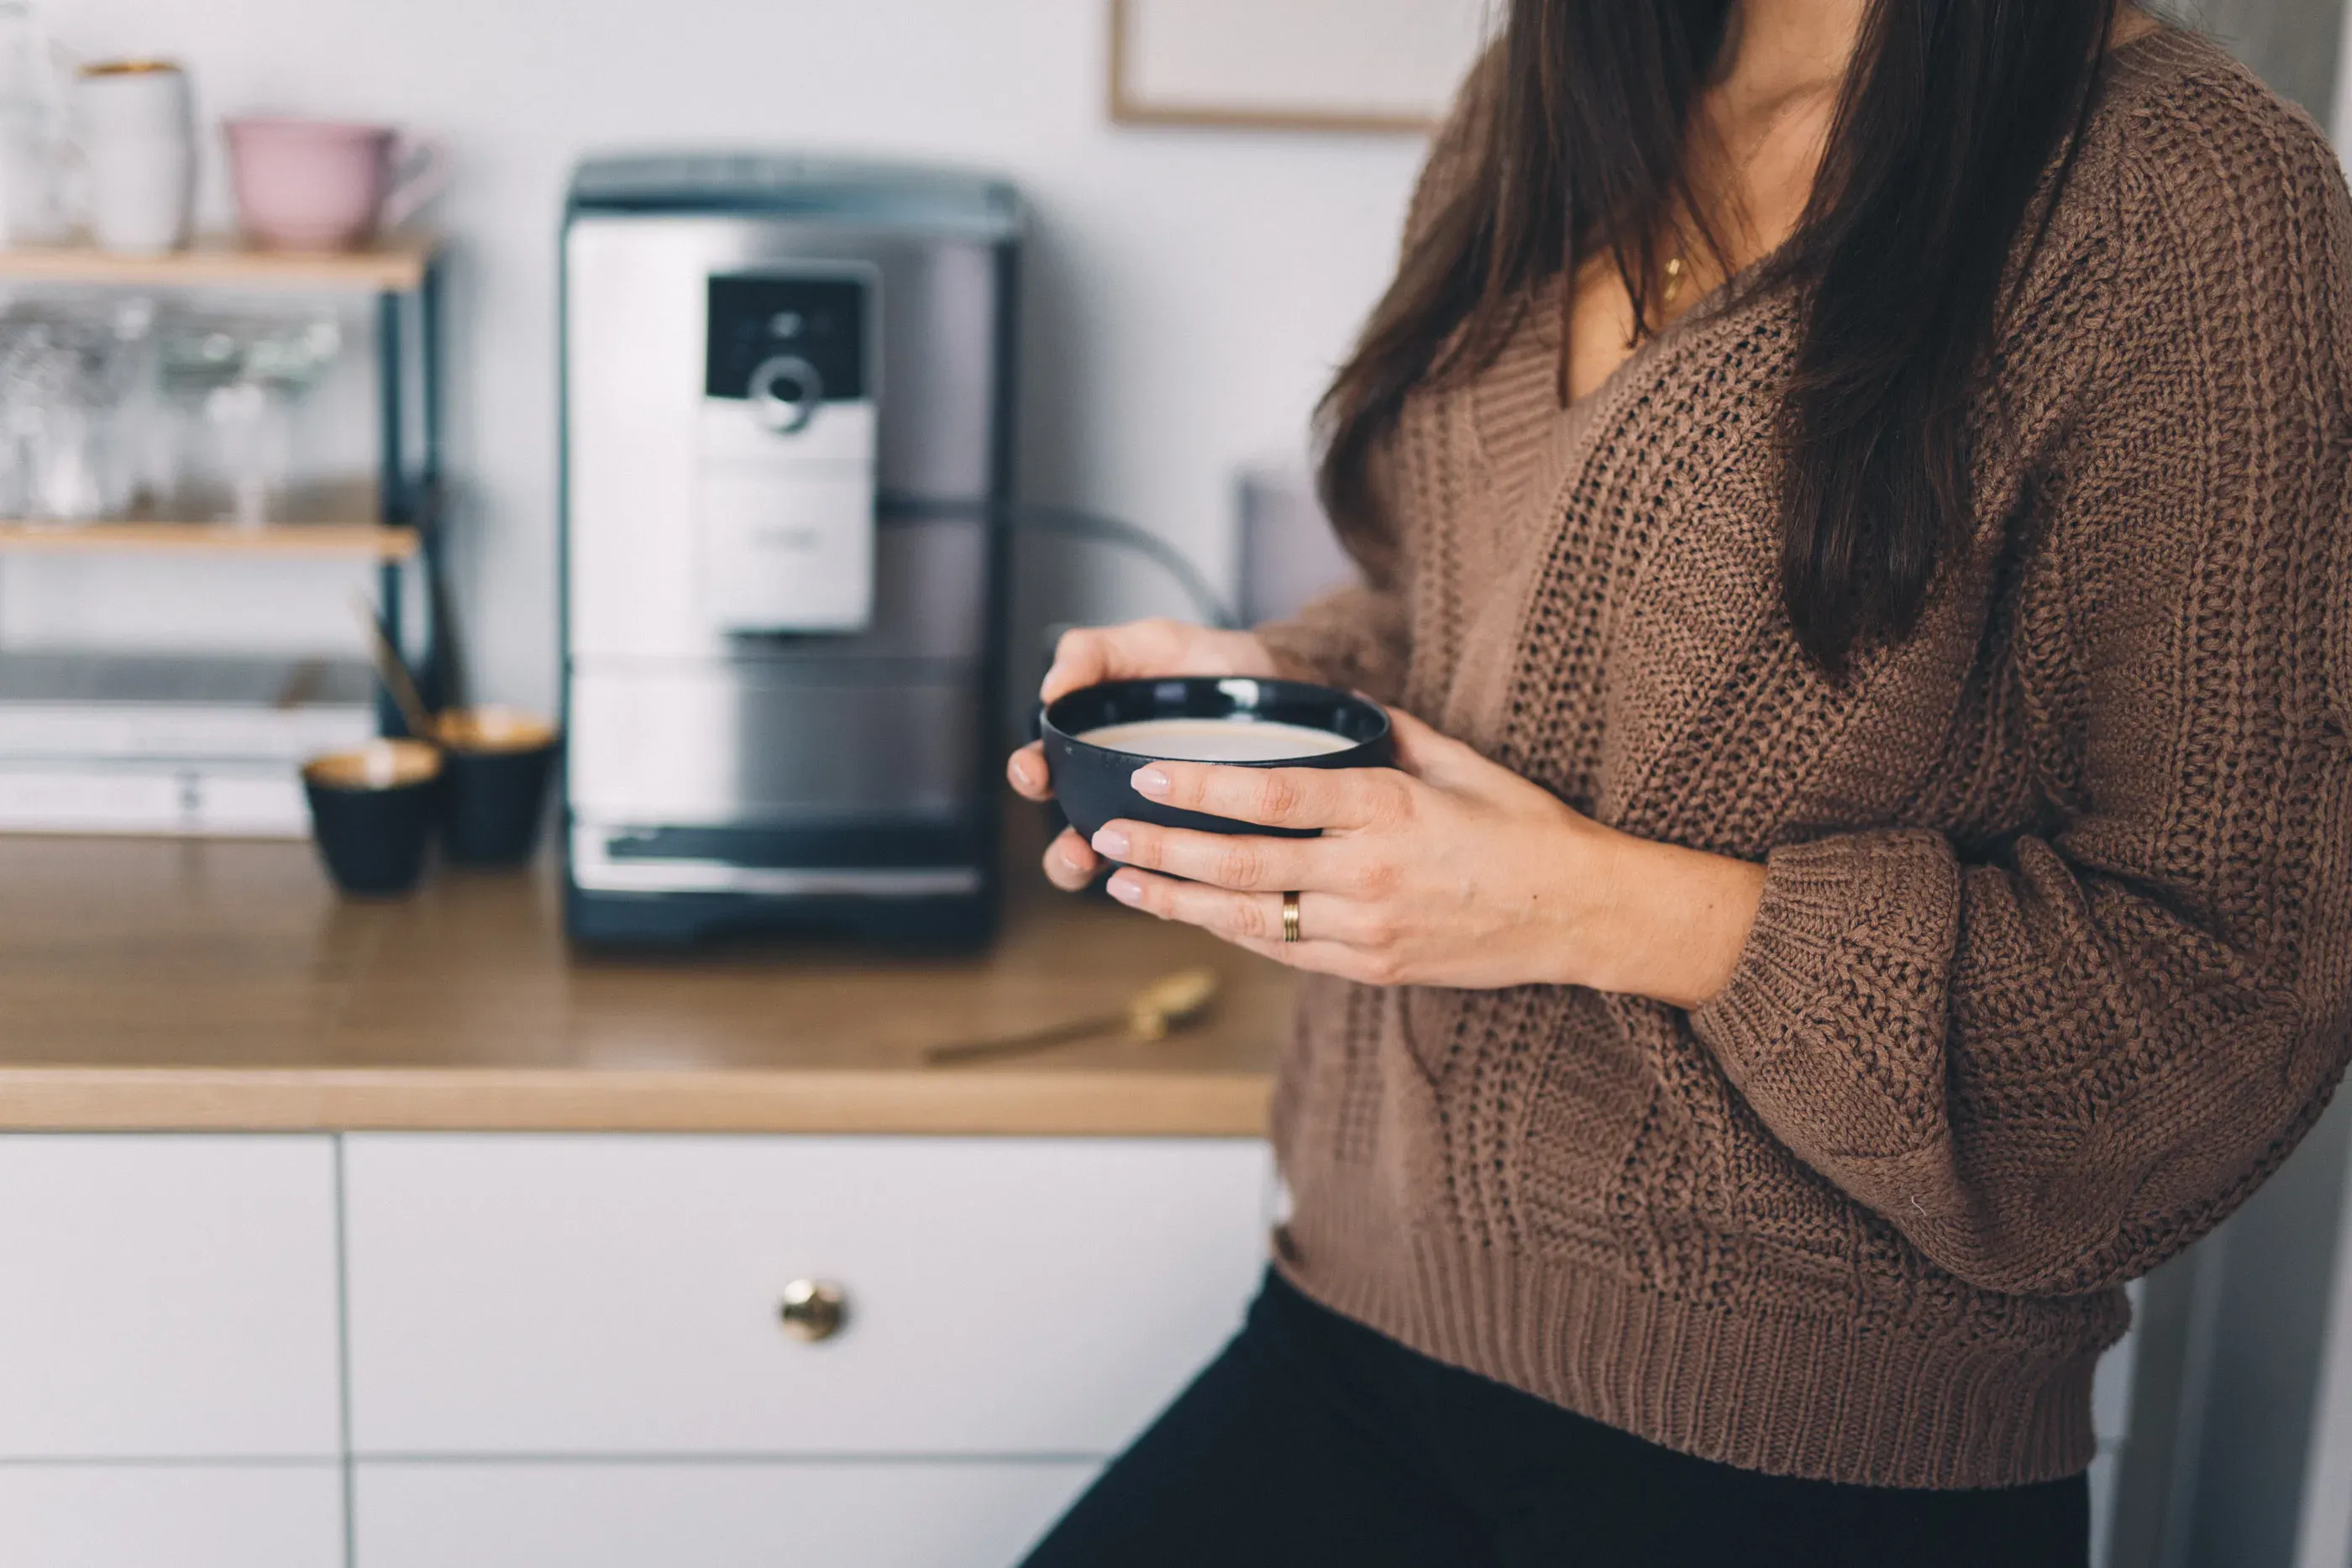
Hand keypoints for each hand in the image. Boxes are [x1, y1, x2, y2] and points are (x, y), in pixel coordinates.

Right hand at [1005, 618, 1280, 892]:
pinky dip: (1163, 886)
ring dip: (1100, 875)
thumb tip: (1051, 688)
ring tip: (1106, 867)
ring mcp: (1157, 827)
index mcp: (1093, 747)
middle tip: (1076, 846)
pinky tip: (1168, 881)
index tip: (1035, 771)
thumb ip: (1096, 652)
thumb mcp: (1151, 643)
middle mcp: (1117, 795)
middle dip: (1062, 852)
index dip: (1030, 775)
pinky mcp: (1200, 848)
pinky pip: (1174, 881)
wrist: (1280, 682)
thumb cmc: (1209, 664)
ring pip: (1116, 867)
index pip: (1045, 771)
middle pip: (1071, 838)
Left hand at [1084, 707, 1767, 1006]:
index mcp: (1388, 808)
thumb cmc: (1521, 827)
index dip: (1200, 790)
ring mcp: (1366, 929)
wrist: (1577, 912)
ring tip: (1122, 882)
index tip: (1147, 778)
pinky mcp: (1369, 968)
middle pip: (1242, 864)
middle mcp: (1368, 872)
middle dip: (1163, 850)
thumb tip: (1328, 703)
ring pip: (1249, 916)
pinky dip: (1228, 930)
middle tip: (1106, 836)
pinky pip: (1281, 950)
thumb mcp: (1459, 761)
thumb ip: (1387, 732)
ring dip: (1176, 900)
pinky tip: (1187, 913)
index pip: (1273, 799)